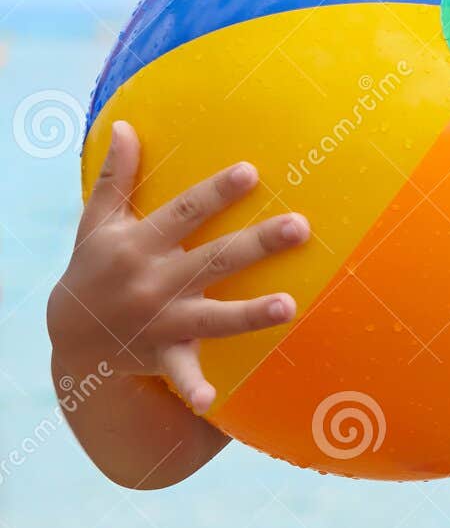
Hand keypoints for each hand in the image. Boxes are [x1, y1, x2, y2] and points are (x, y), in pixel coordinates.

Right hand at [47, 120, 309, 414]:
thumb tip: (124, 125)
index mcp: (139, 244)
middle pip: (213, 259)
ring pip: (213, 317)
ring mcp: (161, 321)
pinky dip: (194, 387)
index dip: (216, 193)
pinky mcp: (163, 356)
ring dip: (250, 314)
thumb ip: (116, 177)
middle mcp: (154, 282)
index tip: (251, 172)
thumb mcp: (96, 224)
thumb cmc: (94, 270)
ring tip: (290, 304)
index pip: (184, 212)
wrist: (72, 341)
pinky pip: (182, 374)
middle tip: (300, 227)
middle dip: (257, 244)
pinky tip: (212, 402)